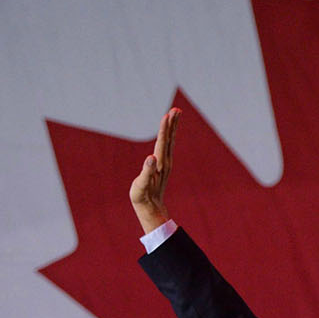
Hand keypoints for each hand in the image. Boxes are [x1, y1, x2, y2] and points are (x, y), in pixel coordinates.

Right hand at [128, 108, 178, 232]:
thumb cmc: (143, 197)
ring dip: (173, 127)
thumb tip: (151, 157)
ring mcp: (166, 163)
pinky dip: (170, 135)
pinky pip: (168, 146)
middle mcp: (165, 162)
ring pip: (170, 141)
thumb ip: (147, 171)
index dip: (164, 129)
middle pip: (169, 139)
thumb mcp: (142, 185)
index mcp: (159, 164)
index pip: (162, 142)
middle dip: (172, 124)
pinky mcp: (164, 165)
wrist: (152, 208)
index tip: (167, 115)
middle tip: (176, 109)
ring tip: (176, 113)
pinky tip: (170, 130)